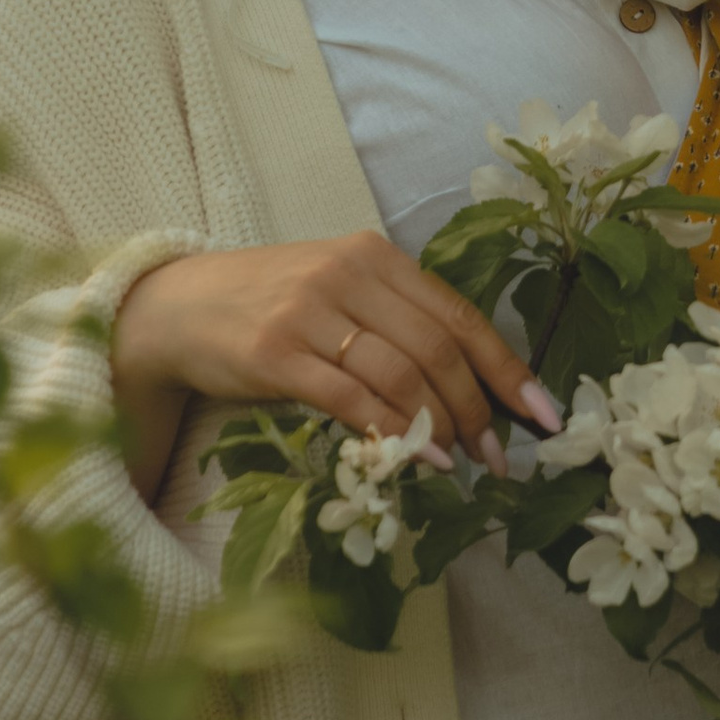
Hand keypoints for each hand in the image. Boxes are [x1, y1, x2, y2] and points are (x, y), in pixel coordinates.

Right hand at [112, 229, 561, 501]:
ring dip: (442, 426)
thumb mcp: (339, 296)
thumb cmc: (270, 306)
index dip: (507, 368)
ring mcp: (310, 312)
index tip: (543, 413)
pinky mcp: (274, 354)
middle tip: (499, 456)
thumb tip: (471, 391)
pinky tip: (416, 456)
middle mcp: (347, 275)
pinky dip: (392, 431)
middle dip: (479, 407)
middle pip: (438, 347)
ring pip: (401, 373)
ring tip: (462, 463)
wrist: (176, 307)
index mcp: (374, 257)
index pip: (459, 315)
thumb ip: (396, 329)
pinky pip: (350, 398)